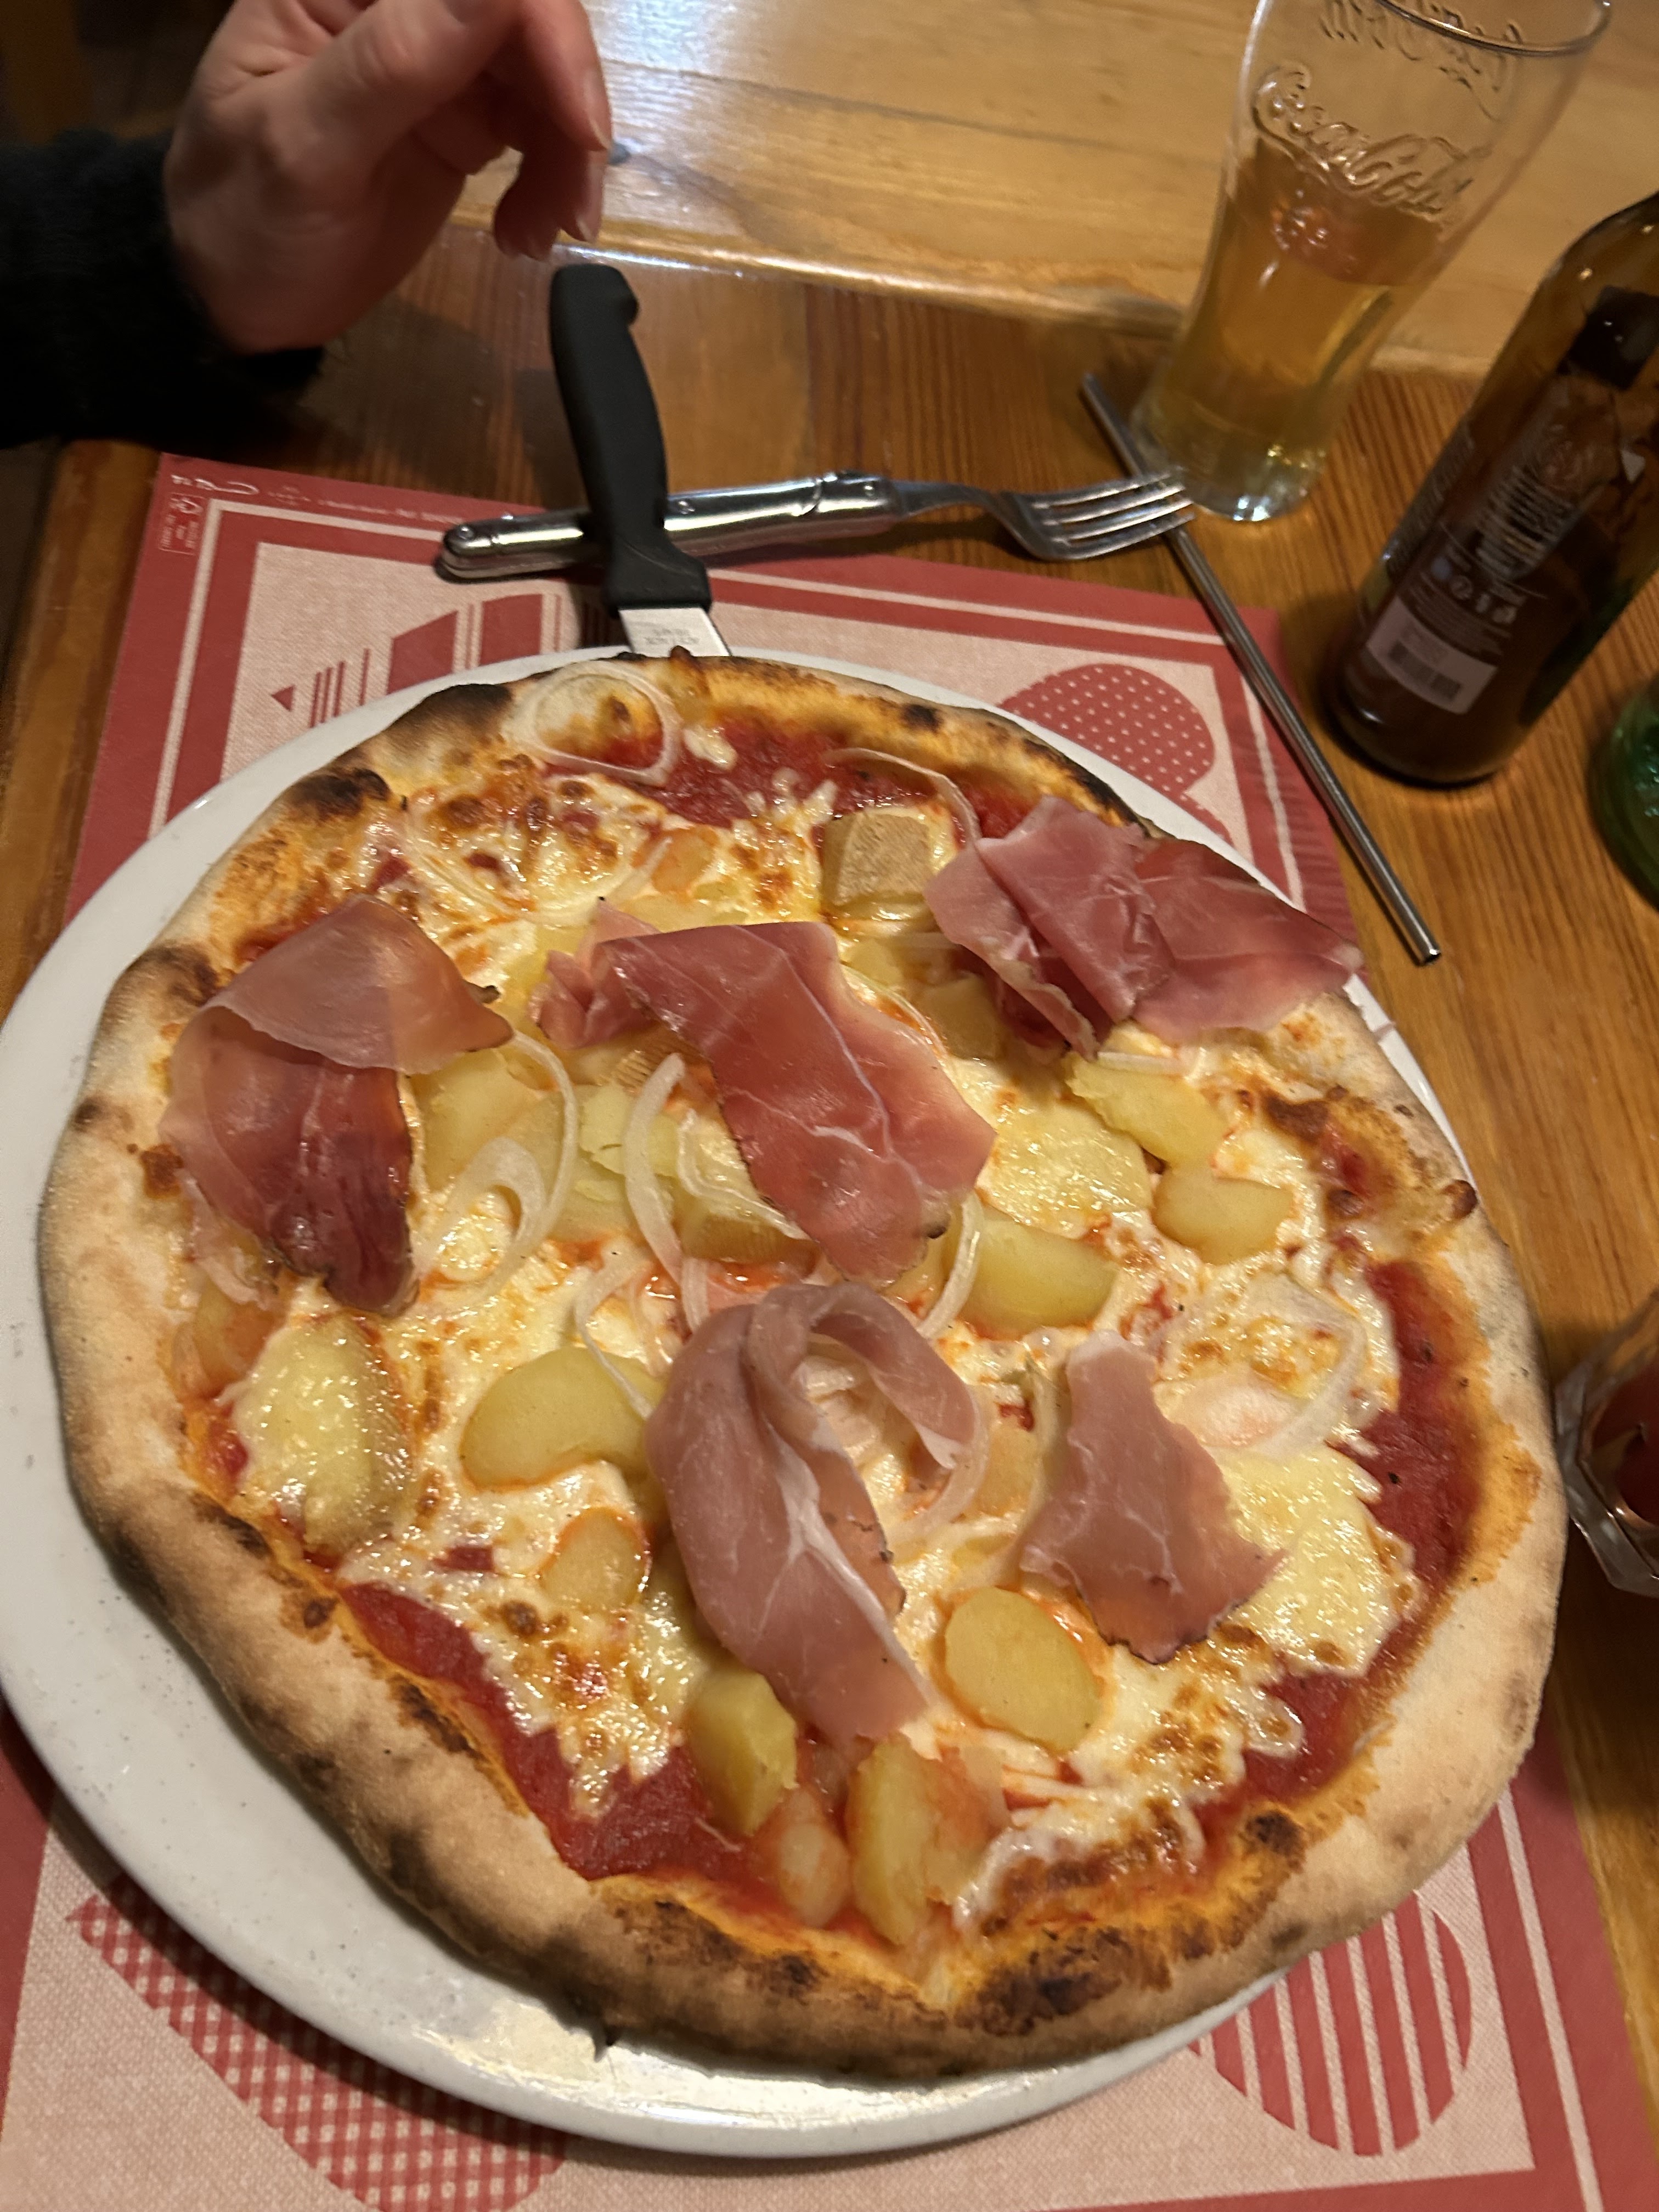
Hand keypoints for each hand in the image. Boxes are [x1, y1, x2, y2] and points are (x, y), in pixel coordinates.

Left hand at [164, 0, 610, 354]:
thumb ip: (396, 60)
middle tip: (576, 204)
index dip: (545, 29)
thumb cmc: (239, 217)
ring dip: (569, 154)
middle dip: (570, 102)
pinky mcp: (461, 119)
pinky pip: (540, 128)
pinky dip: (553, 180)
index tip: (578, 125)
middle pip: (527, 16)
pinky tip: (527, 234)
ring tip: (548, 233)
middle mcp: (397, 6)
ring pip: (546, 73)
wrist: (228, 294)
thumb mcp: (304, 144)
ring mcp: (436, 60)